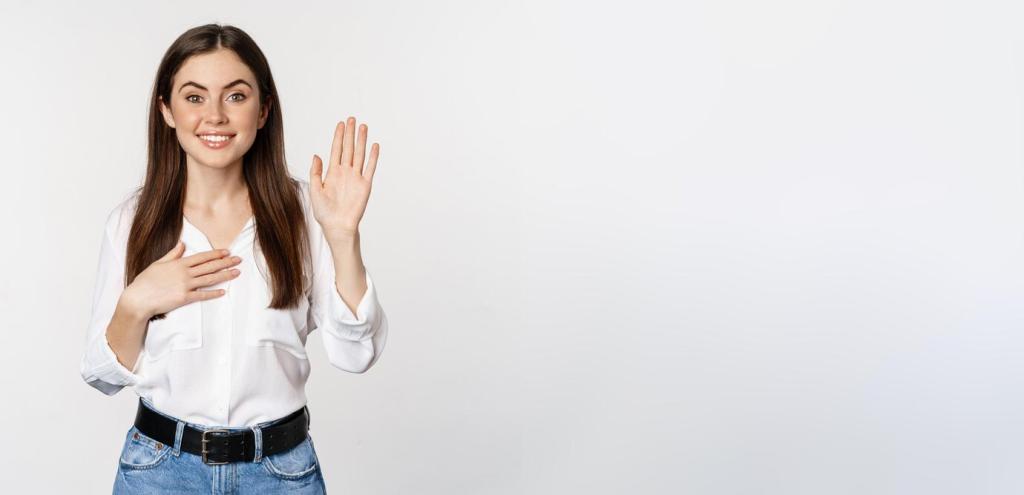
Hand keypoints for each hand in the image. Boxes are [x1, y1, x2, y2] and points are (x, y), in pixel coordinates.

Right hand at [121, 241, 242, 318]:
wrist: (138, 299)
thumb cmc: (145, 281)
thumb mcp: (158, 264)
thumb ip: (172, 254)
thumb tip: (182, 244)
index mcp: (179, 264)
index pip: (202, 257)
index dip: (215, 254)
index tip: (227, 252)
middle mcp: (184, 273)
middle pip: (209, 266)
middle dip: (225, 262)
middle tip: (238, 260)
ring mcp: (185, 285)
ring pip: (209, 279)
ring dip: (224, 275)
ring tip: (236, 272)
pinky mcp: (184, 298)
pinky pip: (202, 295)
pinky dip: (213, 293)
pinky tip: (223, 291)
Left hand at [309, 116, 379, 238]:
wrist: (337, 227)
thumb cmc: (324, 213)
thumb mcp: (314, 191)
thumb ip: (316, 173)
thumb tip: (316, 155)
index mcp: (332, 172)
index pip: (336, 150)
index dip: (338, 137)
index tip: (341, 124)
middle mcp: (345, 172)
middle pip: (348, 148)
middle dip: (350, 134)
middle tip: (352, 119)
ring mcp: (356, 178)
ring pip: (359, 154)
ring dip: (361, 141)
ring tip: (363, 127)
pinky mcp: (365, 185)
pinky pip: (370, 168)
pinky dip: (373, 157)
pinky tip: (374, 146)